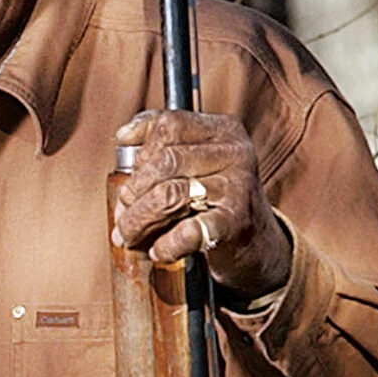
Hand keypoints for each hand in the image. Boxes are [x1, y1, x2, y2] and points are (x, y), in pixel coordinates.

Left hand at [112, 111, 290, 304]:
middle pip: (166, 161)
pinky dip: (166, 245)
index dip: (141, 150)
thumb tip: (123, 137)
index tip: (127, 176)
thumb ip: (162, 143)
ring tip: (128, 237)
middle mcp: (234, 152)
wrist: (256, 241)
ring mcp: (237, 186)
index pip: (171, 125)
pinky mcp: (237, 222)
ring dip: (139, 221)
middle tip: (121, 217)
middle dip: (133, 193)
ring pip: (169, 195)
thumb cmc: (214, 198)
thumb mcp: (196, 162)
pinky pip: (189, 231)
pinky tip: (158, 251)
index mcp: (222, 130)